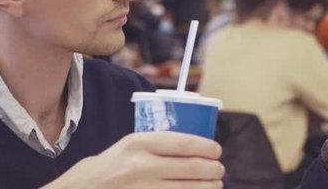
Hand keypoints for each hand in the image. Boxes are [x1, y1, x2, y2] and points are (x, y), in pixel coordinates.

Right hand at [43, 132, 223, 188]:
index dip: (205, 147)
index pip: (182, 143)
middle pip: (190, 168)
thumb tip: (193, 149)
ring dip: (207, 188)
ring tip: (215, 186)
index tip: (217, 151)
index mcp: (137, 143)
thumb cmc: (108, 169)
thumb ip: (153, 146)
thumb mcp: (126, 148)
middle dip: (212, 170)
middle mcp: (139, 166)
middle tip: (219, 171)